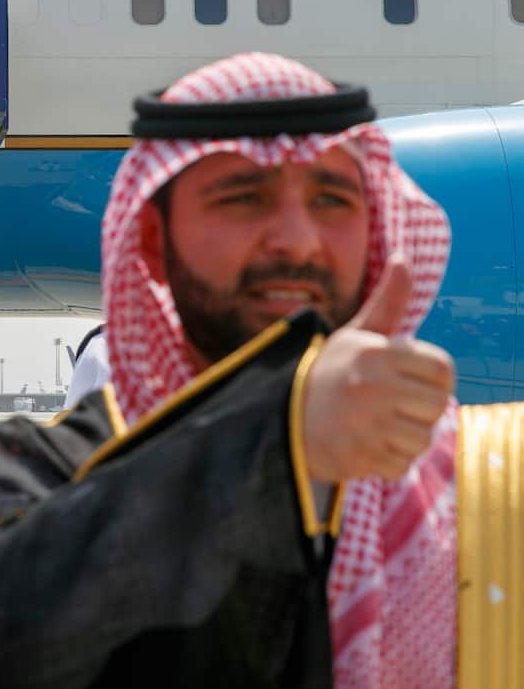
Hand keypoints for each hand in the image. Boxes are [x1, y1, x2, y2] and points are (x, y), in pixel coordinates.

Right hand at [301, 256, 454, 481]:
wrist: (280, 417)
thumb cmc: (327, 373)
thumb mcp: (354, 335)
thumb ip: (387, 301)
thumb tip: (403, 258)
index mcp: (375, 354)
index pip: (442, 370)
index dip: (432, 377)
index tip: (408, 380)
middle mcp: (371, 386)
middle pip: (436, 406)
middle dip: (418, 410)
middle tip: (389, 405)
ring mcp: (364, 424)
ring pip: (422, 439)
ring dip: (403, 438)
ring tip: (375, 425)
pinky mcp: (357, 456)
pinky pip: (401, 465)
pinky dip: (387, 460)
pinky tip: (364, 445)